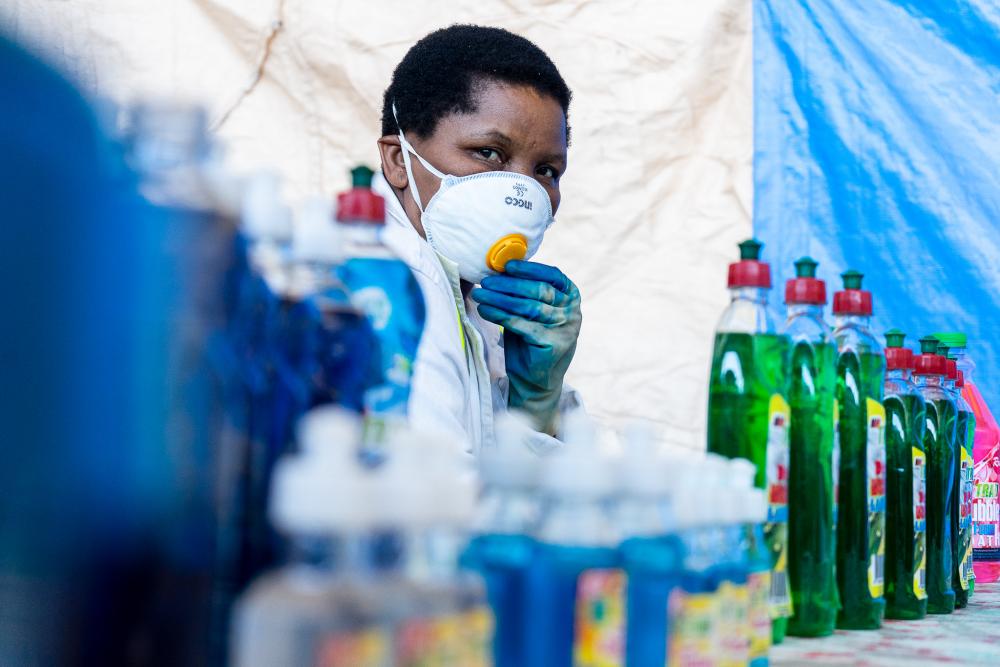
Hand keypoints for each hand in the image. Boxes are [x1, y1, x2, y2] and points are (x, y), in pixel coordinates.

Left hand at [471, 260, 581, 432]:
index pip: (552, 275)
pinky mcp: (552, 344)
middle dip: (509, 284)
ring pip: (528, 307)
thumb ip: (524, 291)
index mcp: (571, 296)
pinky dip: (500, 316)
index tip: (507, 265)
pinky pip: (522, 325)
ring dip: (500, 299)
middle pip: (539, 290)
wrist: (535, 379)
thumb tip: (499, 268)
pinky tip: (485, 311)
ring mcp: (565, 329)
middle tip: (486, 281)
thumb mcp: (531, 310)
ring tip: (480, 294)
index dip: (529, 269)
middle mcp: (573, 311)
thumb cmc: (530, 338)